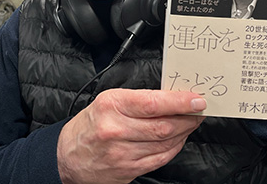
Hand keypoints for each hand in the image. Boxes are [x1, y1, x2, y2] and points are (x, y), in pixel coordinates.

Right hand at [57, 88, 205, 183]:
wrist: (67, 157)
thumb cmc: (90, 125)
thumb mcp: (107, 101)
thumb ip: (138, 99)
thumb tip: (171, 97)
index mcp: (111, 106)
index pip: (153, 103)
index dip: (180, 102)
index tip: (197, 100)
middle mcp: (116, 130)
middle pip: (164, 125)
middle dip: (188, 117)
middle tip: (199, 111)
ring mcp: (122, 153)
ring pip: (165, 143)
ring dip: (184, 132)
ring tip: (190, 122)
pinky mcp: (128, 170)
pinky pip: (160, 158)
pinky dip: (174, 147)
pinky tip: (178, 139)